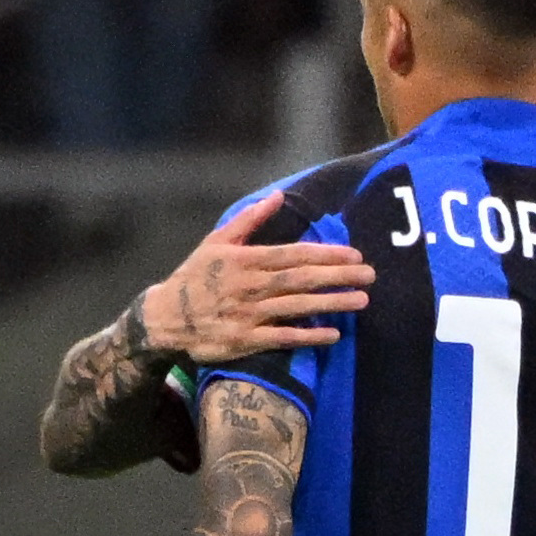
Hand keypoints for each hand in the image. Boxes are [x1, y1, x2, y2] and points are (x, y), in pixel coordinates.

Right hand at [147, 194, 372, 360]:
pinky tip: (333, 334)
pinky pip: (282, 337)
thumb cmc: (197, 276)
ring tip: (362, 300)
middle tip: (370, 275)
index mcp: (244, 260)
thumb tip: (278, 195)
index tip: (354, 255)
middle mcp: (249, 286)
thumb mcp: (216, 242)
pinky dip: (308, 336)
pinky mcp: (246, 339)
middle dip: (338, 276)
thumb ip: (249, 219)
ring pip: (297, 306)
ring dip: (331, 303)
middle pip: (301, 279)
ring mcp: (249, 314)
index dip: (325, 255)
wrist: (165, 316)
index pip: (292, 255)